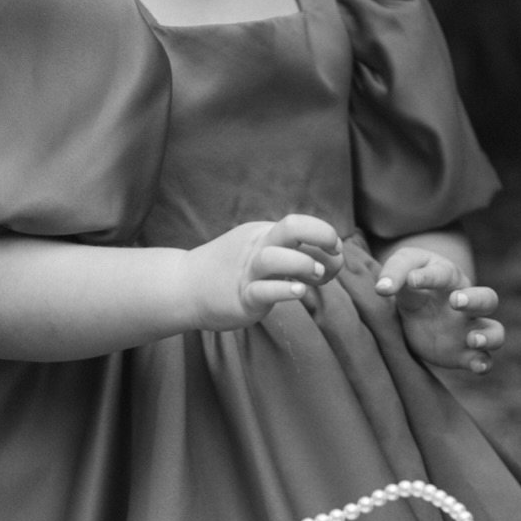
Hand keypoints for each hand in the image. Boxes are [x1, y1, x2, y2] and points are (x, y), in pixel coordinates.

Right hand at [184, 213, 343, 331]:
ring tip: (316, 276)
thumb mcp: (261, 253)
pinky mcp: (241, 297)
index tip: (335, 251)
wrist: (185, 286)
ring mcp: (247, 272)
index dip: (323, 233)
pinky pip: (262, 290)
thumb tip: (332, 263)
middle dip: (319, 234)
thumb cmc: (232, 271)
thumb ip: (293, 256)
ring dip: (302, 264)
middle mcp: (257, 248)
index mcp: (264, 234)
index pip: (298, 223)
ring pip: (275, 258)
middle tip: (334, 251)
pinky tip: (298, 291)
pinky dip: (283, 290)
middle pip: (290, 227)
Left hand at [375, 248, 503, 372]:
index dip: (428, 277)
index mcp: (449, 277)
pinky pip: (484, 359)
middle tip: (456, 301)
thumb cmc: (411, 283)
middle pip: (487, 298)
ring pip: (494, 330)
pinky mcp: (465, 353)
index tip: (411, 281)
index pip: (443, 274)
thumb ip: (393, 274)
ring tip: (472, 339)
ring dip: (488, 335)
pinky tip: (476, 366)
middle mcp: (466, 303)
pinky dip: (483, 363)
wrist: (414, 311)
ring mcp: (468, 329)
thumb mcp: (402, 270)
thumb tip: (382, 288)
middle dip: (475, 300)